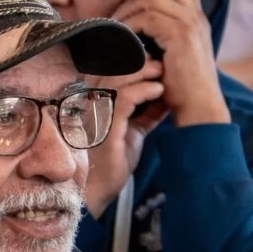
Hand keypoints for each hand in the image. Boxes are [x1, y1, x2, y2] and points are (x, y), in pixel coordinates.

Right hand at [84, 59, 168, 217]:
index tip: (154, 64)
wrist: (100, 189)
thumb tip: (164, 94)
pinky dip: (145, 90)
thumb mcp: (134, 131)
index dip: (132, 65)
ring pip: (117, 78)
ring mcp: (94, 114)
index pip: (109, 73)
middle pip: (111, 70)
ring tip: (162, 74)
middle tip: (161, 64)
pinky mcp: (104, 125)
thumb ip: (145, 112)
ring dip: (144, 72)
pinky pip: (125, 98)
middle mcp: (88, 105)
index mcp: (93, 104)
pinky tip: (158, 91)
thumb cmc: (114, 162)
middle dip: (139, 62)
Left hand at [111, 0, 230, 126]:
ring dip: (126, 11)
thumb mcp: (170, 55)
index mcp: (194, 16)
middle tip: (117, 14)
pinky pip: (146, 17)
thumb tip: (130, 27)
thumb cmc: (180, 88)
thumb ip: (158, 36)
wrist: (199, 107)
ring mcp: (190, 21)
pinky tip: (120, 41)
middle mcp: (194, 13)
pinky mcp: (180, 34)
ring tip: (113, 30)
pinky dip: (129, 26)